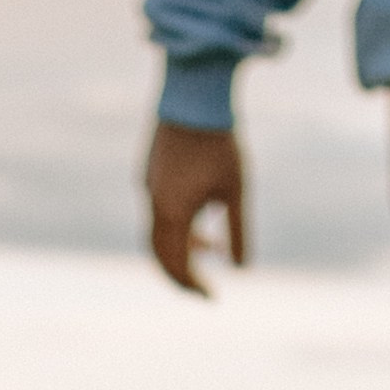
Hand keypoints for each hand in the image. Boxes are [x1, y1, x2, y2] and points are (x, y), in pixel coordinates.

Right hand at [145, 122, 247, 294]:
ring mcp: (148, 188)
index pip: (176, 265)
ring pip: (160, 232)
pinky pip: (160, 210)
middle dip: (181, 274)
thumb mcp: (237, 189)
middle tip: (203, 286)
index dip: (193, 285)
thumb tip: (242, 267)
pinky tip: (202, 213)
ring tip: (212, 246)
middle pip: (160, 255)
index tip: (212, 297)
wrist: (194, 92)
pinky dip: (178, 224)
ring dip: (183, 246)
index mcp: (172, 214)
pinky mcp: (150, 172)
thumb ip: (239, 230)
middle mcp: (153, 205)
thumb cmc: (220, 140)